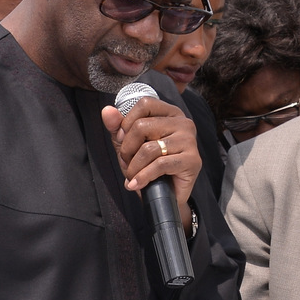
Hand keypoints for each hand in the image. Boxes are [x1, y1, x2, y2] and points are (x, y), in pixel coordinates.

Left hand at [100, 97, 199, 217]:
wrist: (166, 195)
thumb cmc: (148, 166)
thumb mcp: (129, 144)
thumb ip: (117, 126)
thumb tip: (107, 110)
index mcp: (170, 113)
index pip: (145, 104)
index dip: (127, 123)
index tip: (123, 140)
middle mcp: (184, 123)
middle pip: (142, 126)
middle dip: (127, 149)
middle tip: (127, 163)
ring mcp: (190, 141)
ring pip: (149, 148)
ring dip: (134, 167)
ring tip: (132, 176)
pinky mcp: (192, 161)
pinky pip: (159, 165)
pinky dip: (143, 177)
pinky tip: (136, 184)